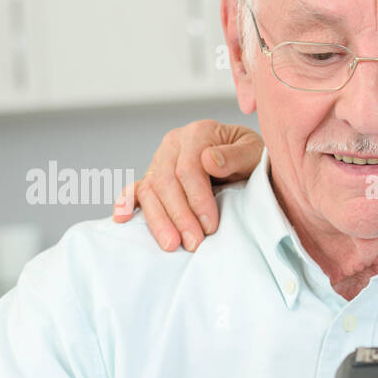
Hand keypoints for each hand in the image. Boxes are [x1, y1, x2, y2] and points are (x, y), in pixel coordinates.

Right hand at [113, 119, 262, 251]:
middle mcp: (174, 144)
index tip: (210, 226)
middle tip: (193, 243)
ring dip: (158, 219)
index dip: (198, 199)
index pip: (189, 168)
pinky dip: (126, 203)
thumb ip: (236, 155)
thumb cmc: (252, 157)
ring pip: (149, 189)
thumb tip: (209, 160)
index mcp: (199, 133)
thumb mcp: (255, 152)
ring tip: (171, 244)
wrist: (247, 159)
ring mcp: (161, 160)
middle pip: (166, 181)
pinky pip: (135, 189)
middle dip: (179, 216)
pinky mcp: (154, 176)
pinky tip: (122, 218)